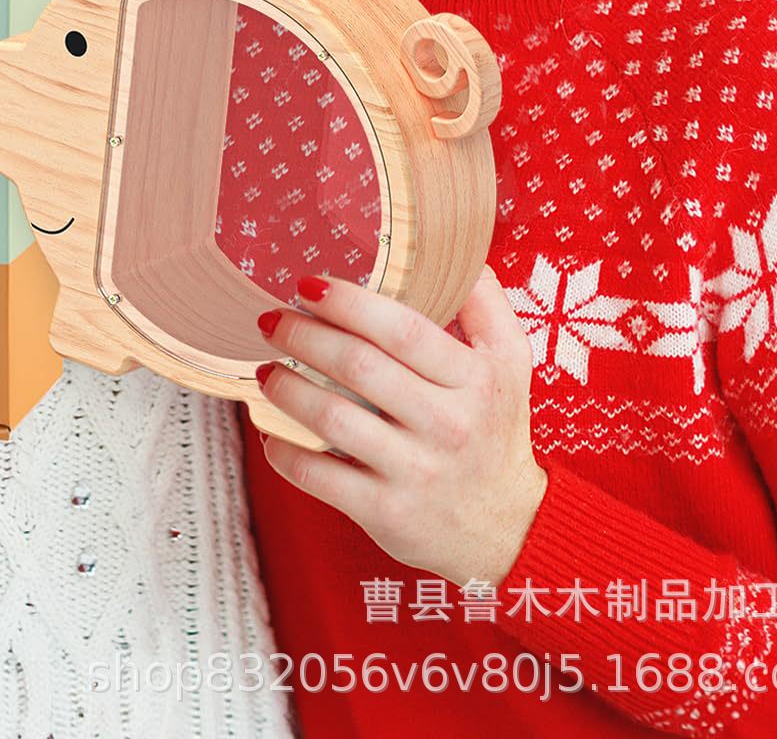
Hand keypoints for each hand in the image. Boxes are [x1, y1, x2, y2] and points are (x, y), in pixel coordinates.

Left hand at [254, 266, 546, 587]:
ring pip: (332, 419)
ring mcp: (416, 471)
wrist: (511, 528)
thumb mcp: (510, 364)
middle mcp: (447, 424)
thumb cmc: (495, 430)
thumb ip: (485, 304)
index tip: (308, 284)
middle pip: (358, 368)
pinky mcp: (388, 513)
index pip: (402, 329)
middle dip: (303, 335)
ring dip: (286, 388)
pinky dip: (284, 453)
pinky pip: (320, 478)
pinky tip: (269, 432)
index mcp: (474, 380)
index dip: (348, 302)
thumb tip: (459, 248)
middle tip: (271, 319)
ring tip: (266, 369)